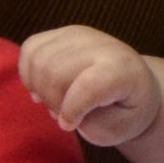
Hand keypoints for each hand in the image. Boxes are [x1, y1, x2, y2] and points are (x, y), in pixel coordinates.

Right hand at [21, 25, 161, 146]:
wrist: (135, 83)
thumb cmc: (127, 110)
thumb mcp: (118, 129)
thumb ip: (90, 123)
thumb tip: (62, 110)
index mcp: (123, 69)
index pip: (88, 86)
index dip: (71, 111)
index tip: (70, 125)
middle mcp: (100, 45)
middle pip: (54, 73)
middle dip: (52, 102)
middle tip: (63, 115)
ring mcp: (78, 34)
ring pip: (37, 59)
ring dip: (39, 88)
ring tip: (55, 101)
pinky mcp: (61, 33)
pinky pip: (30, 49)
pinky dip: (28, 73)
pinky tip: (43, 86)